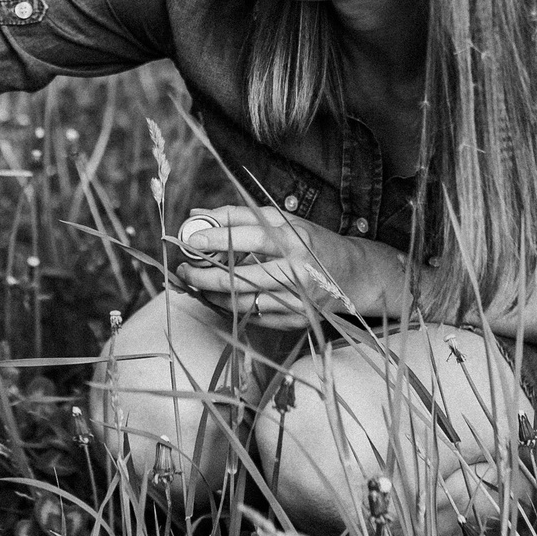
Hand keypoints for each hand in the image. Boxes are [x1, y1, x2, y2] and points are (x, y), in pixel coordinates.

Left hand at [170, 205, 391, 326]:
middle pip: (243, 278)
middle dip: (206, 276)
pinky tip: (220, 298)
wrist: (352, 276)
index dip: (220, 239)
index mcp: (296, 240)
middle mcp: (298, 271)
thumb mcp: (283, 222)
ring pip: (244, 303)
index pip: (253, 239)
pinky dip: (232, 308)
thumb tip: (197, 215)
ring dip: (213, 295)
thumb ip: (239, 216)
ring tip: (197, 284)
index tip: (192, 239)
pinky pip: (255, 317)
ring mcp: (297, 299)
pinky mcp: (296, 320)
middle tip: (184, 270)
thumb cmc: (311, 243)